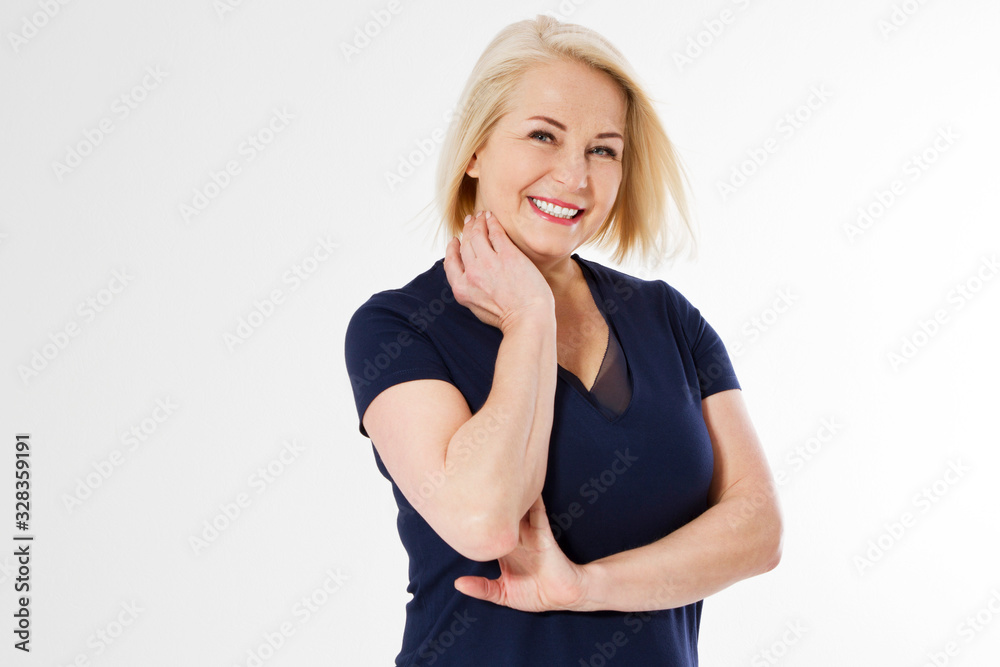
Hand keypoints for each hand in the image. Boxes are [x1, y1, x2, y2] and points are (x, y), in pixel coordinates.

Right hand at [443, 210, 553, 332]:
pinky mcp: (507, 255)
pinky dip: (491, 222)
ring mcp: (489, 263)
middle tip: (470, 220)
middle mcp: (472, 274)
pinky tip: (491, 217)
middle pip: (465, 245)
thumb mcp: (478, 309)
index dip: (452, 248)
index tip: (455, 240)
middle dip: (466, 230)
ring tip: (480, 216)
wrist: (528, 319)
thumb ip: (470, 291)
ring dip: (477, 222)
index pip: (451, 262)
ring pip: (477, 235)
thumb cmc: (509, 318)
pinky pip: (495, 232)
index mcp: (462, 290)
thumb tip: (470, 277)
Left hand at [453, 494, 588, 612]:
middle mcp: (515, 538)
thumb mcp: (502, 594)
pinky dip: (532, 499)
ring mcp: (528, 533)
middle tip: (471, 486)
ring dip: (508, 496)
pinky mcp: (543, 533)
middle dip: (488, 502)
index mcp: (503, 549)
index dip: (474, 520)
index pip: (487, 530)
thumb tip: (458, 584)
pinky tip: (524, 486)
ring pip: (515, 510)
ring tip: (495, 477)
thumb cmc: (534, 594)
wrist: (562, 597)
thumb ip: (482, 588)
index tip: (458, 507)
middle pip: (499, 515)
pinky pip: (537, 512)